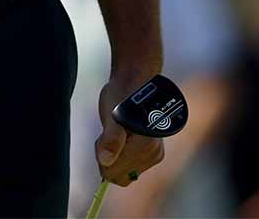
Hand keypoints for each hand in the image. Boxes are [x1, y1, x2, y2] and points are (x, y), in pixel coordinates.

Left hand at [96, 73, 166, 187]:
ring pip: (125, 172)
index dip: (103, 156)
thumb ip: (110, 138)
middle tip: (111, 133)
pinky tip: (126, 136)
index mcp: (145, 145)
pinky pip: (131, 168)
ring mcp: (155, 155)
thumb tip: (106, 161)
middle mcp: (154, 153)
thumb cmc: (122, 95)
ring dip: (117, 156)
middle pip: (119, 175)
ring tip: (119, 131)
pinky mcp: (155, 154)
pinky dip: (125, 155)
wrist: (135, 82)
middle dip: (111, 158)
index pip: (113, 172)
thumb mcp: (112, 114)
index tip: (104, 135)